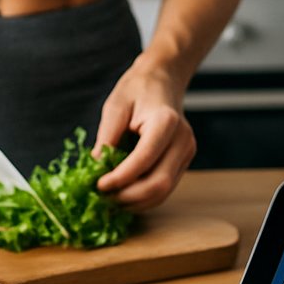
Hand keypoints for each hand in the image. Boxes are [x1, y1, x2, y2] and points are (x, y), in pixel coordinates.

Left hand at [93, 63, 195, 210]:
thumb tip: (97, 168)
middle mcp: (182, 140)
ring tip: (110, 200)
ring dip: (136, 202)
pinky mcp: (183, 162)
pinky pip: (165, 188)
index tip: (99, 185)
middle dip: (128, 196)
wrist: (162, 81)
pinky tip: (124, 196)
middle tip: (103, 198)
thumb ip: (107, 137)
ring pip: (164, 192)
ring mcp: (187, 153)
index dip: (121, 178)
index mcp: (166, 121)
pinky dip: (144, 198)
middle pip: (159, 183)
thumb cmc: (136, 90)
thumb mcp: (115, 107)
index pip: (144, 159)